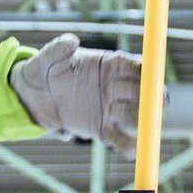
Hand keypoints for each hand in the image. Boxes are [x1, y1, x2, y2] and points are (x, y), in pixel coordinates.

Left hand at [10, 34, 141, 157]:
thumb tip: (71, 40)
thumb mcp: (46, 57)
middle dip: (153, 97)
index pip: (134, 66)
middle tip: (159, 102)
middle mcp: (115, 86)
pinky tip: (131, 151)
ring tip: (150, 128)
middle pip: (141, 92)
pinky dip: (126, 145)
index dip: (146, 70)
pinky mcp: (101, 128)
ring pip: (133, 115)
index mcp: (108, 64)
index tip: (153, 74)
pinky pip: (118, 137)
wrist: (33, 97)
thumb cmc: (43, 70)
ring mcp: (110, 108)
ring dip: (144, 121)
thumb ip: (58, 49)